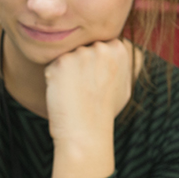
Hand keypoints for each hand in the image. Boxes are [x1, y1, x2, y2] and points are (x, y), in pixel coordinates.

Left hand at [44, 39, 136, 177]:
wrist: (85, 132)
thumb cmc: (103, 113)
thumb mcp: (124, 85)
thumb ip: (123, 64)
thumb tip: (126, 49)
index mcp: (120, 49)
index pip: (98, 44)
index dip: (93, 65)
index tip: (95, 83)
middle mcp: (102, 47)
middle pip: (81, 48)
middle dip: (78, 66)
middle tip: (84, 90)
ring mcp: (82, 53)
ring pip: (66, 57)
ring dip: (65, 72)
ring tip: (75, 93)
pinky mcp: (63, 62)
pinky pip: (52, 65)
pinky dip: (53, 79)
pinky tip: (64, 94)